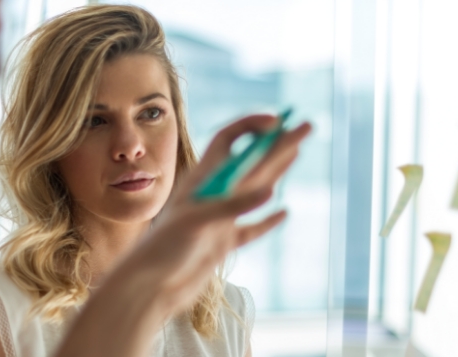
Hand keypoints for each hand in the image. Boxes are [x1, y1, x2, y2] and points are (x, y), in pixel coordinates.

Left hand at [122, 114, 311, 316]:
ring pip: (254, 189)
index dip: (252, 126)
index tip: (278, 121)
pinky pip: (250, 229)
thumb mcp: (198, 222)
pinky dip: (267, 221)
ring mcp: (219, 219)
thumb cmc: (165, 250)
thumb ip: (234, 206)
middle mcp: (213, 194)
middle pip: (251, 161)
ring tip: (297, 150)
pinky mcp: (222, 245)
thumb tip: (271, 190)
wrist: (150, 288)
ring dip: (277, 170)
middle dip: (278, 142)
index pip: (229, 139)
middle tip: (307, 125)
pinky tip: (283, 212)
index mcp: (203, 179)